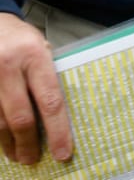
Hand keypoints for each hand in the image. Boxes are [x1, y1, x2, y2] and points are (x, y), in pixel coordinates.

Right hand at [0, 13, 71, 164]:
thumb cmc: (21, 38)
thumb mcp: (41, 46)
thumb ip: (47, 74)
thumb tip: (59, 112)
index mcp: (34, 56)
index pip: (50, 100)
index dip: (58, 131)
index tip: (63, 152)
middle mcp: (9, 69)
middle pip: (21, 118)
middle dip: (29, 145)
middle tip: (35, 159)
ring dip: (9, 144)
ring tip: (19, 154)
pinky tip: (3, 140)